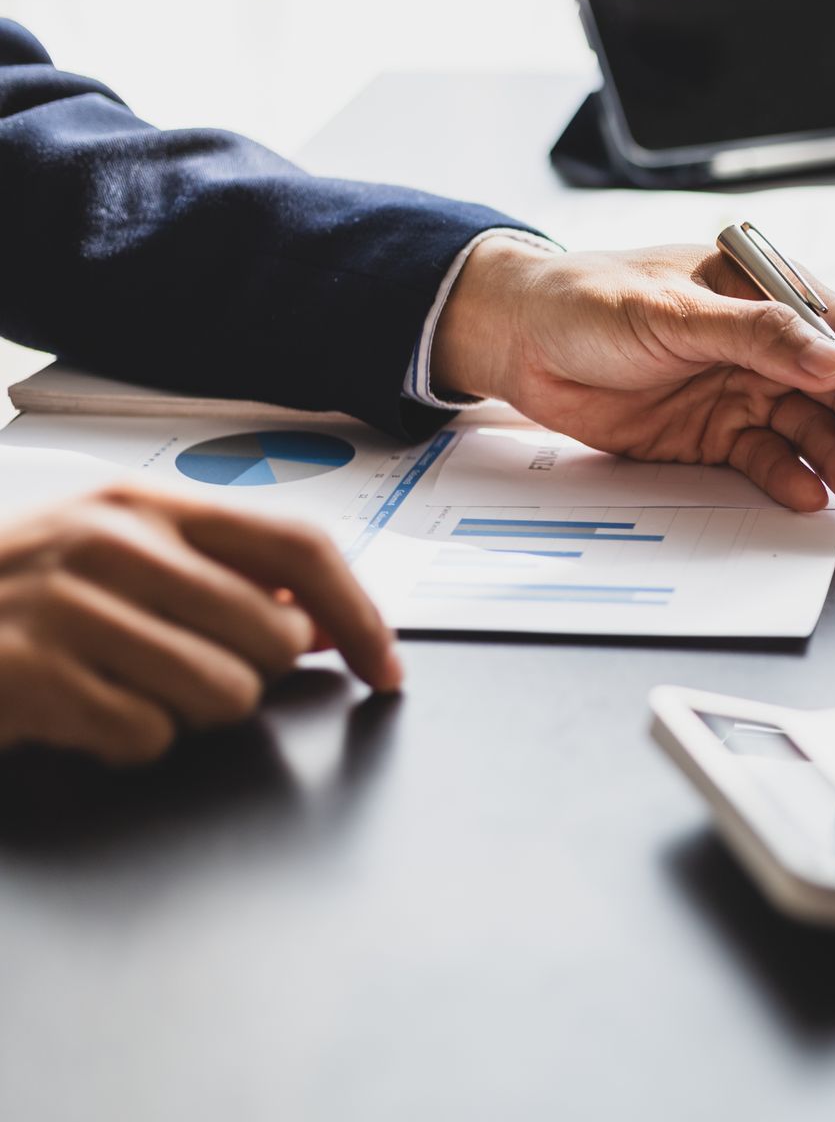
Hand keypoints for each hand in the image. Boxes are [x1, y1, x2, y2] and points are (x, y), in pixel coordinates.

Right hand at [0, 485, 402, 764]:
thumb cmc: (16, 596)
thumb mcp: (115, 557)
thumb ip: (217, 576)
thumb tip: (319, 623)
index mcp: (148, 505)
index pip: (299, 549)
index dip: (360, 615)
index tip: (385, 669)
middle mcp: (113, 542)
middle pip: (271, 639)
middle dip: (246, 675)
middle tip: (175, 669)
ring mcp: (67, 606)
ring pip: (222, 694)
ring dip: (183, 712)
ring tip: (118, 686)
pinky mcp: (30, 675)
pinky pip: (146, 737)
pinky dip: (122, 742)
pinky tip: (76, 712)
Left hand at [433, 237, 834, 511]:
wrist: (515, 341)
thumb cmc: (588, 299)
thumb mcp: (673, 310)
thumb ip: (757, 336)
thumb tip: (834, 363)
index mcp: (766, 291)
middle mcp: (765, 342)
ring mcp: (742, 389)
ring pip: (812, 430)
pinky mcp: (715, 434)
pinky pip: (767, 459)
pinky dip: (791, 479)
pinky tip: (809, 495)